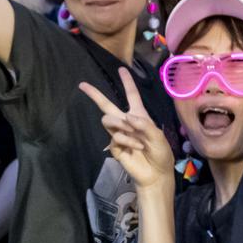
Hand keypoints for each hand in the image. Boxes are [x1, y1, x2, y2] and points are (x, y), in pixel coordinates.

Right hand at [79, 68, 175, 190]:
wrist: (156, 173)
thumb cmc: (161, 153)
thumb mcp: (158, 136)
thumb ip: (144, 124)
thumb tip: (127, 117)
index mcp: (139, 116)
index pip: (132, 95)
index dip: (127, 82)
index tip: (121, 69)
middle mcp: (126, 122)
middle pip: (107, 105)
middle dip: (95, 94)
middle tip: (82, 84)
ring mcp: (119, 134)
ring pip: (108, 119)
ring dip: (122, 125)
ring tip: (135, 137)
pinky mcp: (114, 146)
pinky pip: (115, 136)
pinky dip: (127, 141)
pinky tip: (136, 148)